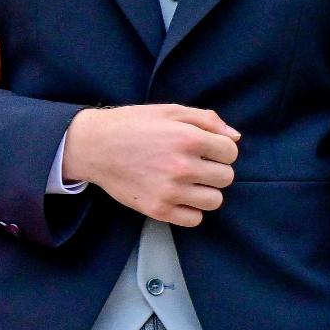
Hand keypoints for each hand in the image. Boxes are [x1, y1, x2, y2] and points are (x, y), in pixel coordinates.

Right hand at [63, 104, 239, 224]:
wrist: (95, 146)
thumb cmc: (132, 124)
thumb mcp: (170, 110)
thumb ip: (206, 119)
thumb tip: (235, 138)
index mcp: (188, 138)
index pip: (230, 152)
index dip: (220, 149)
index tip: (206, 149)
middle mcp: (182, 166)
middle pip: (226, 178)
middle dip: (215, 169)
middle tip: (195, 164)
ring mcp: (170, 191)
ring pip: (214, 201)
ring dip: (205, 191)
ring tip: (188, 181)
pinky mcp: (158, 210)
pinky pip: (194, 219)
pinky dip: (191, 210)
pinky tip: (178, 196)